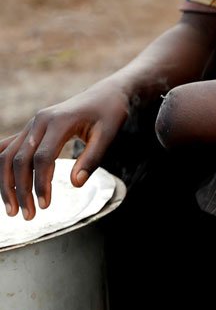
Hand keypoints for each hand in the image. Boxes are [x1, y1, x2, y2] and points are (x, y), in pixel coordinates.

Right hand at [1, 88, 128, 219]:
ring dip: (6, 184)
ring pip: (7, 156)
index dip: (41, 184)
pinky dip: (2, 167)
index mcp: (59, 121)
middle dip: (20, 190)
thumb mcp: (109, 134)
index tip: (46, 205)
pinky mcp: (30, 129)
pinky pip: (8, 147)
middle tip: (28, 216)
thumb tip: (76, 184)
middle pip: (19, 160)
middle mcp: (39, 121)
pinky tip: (1, 184)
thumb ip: (93, 158)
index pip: (43, 158)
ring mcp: (32, 124)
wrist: (106, 93)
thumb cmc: (110, 113)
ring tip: (13, 210)